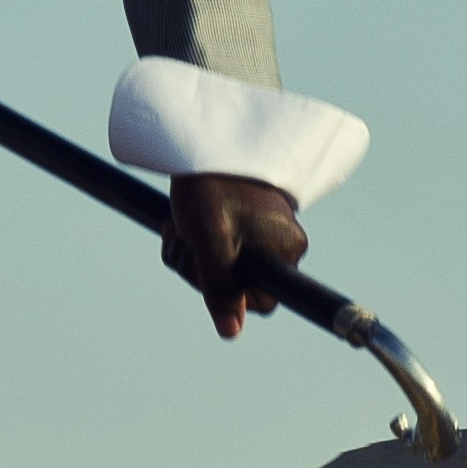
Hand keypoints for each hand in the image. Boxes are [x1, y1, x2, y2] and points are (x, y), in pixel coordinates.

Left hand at [162, 171, 305, 339]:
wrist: (207, 135)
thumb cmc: (211, 186)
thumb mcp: (210, 241)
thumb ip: (221, 287)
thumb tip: (231, 332)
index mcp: (285, 251)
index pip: (260, 303)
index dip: (228, 294)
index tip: (207, 268)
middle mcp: (283, 244)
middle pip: (237, 285)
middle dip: (201, 269)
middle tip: (185, 237)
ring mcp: (265, 230)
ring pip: (221, 265)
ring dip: (192, 251)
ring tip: (181, 221)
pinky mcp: (247, 219)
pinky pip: (219, 245)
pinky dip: (196, 236)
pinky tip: (184, 217)